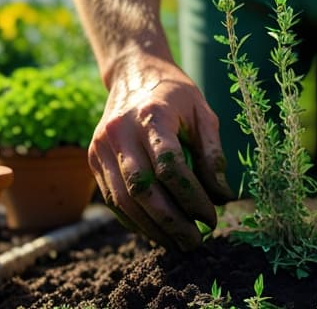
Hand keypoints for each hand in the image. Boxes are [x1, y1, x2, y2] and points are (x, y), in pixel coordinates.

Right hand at [88, 54, 233, 250]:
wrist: (133, 72)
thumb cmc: (175, 93)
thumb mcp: (203, 113)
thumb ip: (212, 153)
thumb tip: (223, 196)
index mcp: (152, 115)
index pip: (169, 165)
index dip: (192, 197)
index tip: (211, 216)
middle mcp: (121, 131)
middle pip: (143, 188)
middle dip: (171, 221)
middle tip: (195, 241)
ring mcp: (101, 145)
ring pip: (123, 199)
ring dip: (152, 228)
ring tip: (177, 243)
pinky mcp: (93, 157)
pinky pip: (112, 198)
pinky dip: (134, 220)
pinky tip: (156, 231)